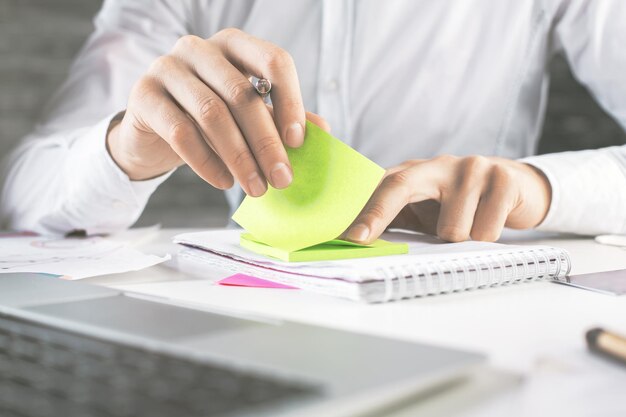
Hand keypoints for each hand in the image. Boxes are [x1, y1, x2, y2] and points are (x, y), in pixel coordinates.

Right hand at [106, 29, 327, 195]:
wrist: (153, 132)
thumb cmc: (207, 121)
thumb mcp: (248, 117)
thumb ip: (281, 118)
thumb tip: (323, 132)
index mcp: (234, 45)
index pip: (273, 61)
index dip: (290, 101)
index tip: (298, 143)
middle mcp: (200, 48)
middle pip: (242, 93)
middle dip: (266, 143)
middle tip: (282, 179)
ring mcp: (168, 68)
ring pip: (212, 114)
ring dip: (240, 157)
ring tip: (256, 188)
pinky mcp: (143, 95)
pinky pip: (181, 132)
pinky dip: (207, 163)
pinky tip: (224, 182)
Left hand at [345, 155, 551, 242]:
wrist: (518, 187)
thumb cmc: (461, 204)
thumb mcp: (426, 207)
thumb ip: (396, 218)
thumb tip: (360, 243)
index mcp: (416, 171)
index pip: (382, 187)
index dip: (363, 210)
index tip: (348, 237)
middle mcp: (440, 164)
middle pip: (400, 187)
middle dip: (378, 215)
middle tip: (361, 240)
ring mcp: (472, 168)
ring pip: (451, 229)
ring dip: (459, 241)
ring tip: (470, 226)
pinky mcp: (503, 179)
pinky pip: (485, 230)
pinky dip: (486, 237)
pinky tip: (491, 221)